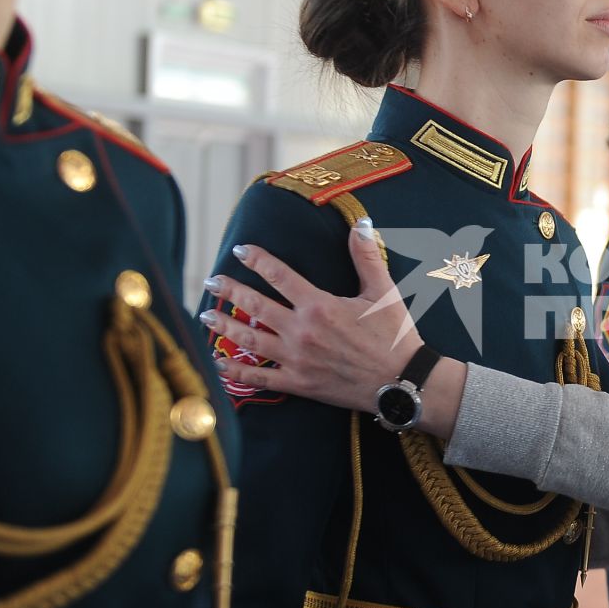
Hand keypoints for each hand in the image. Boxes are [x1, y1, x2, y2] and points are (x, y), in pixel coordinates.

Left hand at [203, 219, 417, 411]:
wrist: (402, 382)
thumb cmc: (394, 336)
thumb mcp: (384, 293)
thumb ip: (366, 257)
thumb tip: (361, 224)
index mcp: (319, 305)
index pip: (278, 275)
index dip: (257, 260)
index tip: (240, 251)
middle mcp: (301, 331)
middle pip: (254, 305)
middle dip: (229, 291)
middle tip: (211, 281)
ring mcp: (296, 359)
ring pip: (249, 340)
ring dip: (223, 326)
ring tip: (206, 315)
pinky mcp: (299, 383)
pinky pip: (260, 379)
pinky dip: (236, 373)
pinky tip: (219, 365)